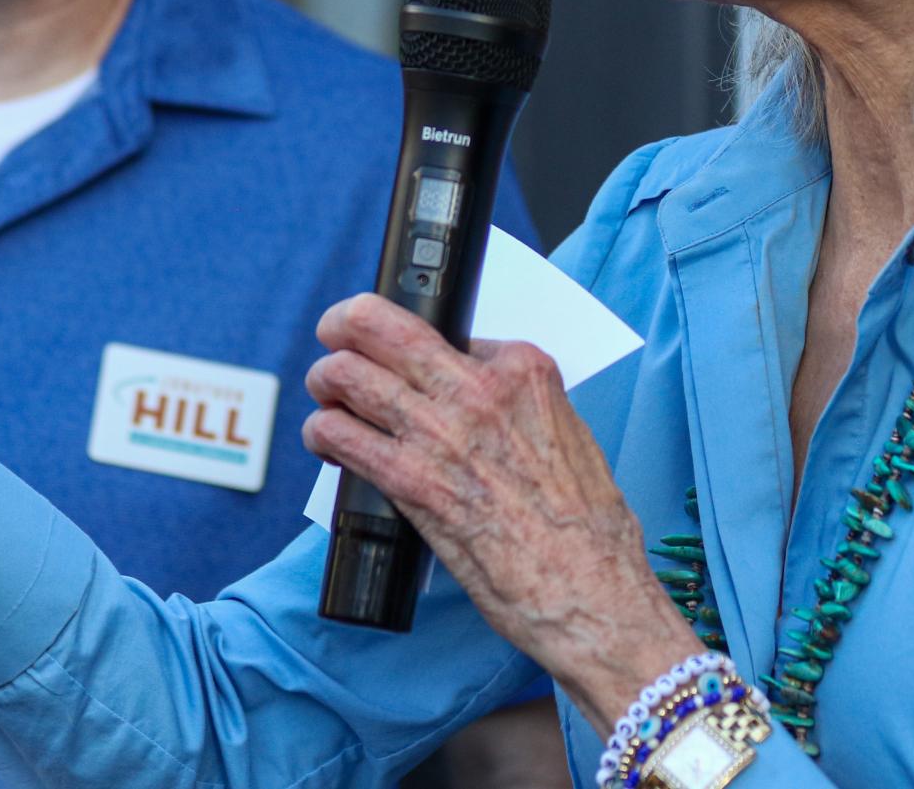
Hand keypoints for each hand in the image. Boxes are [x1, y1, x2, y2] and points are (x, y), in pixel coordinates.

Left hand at [302, 295, 699, 733]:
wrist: (590, 591)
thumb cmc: (587, 527)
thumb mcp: (568, 435)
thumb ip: (522, 406)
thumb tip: (480, 401)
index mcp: (525, 370)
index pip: (449, 327)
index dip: (419, 338)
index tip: (403, 350)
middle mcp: (479, 388)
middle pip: (383, 327)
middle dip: (346, 324)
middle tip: (334, 336)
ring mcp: (441, 433)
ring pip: (350, 375)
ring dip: (327, 379)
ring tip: (326, 390)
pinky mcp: (413, 482)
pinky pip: (343, 437)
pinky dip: (323, 432)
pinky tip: (325, 439)